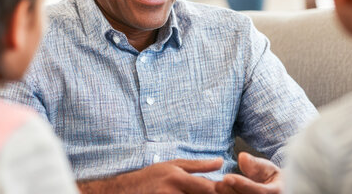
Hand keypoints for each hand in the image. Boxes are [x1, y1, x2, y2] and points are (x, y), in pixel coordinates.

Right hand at [78, 158, 222, 193]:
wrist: (124, 191)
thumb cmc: (150, 177)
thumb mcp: (172, 165)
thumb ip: (198, 166)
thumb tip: (221, 161)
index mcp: (178, 178)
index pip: (208, 188)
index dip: (220, 191)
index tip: (227, 191)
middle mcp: (173, 192)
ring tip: (190, 192)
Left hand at [215, 153, 282, 193]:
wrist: (276, 187)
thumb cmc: (271, 176)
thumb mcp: (267, 166)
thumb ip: (255, 163)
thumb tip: (242, 157)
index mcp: (276, 192)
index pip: (259, 191)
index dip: (242, 184)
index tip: (227, 177)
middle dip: (231, 191)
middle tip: (218, 184)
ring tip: (217, 186)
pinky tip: (220, 190)